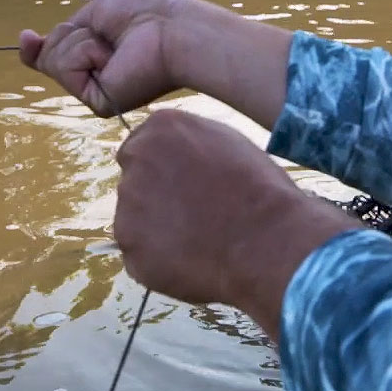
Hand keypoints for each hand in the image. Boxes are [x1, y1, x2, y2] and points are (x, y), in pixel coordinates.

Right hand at [18, 0, 187, 116]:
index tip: (26, 37)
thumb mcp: (97, 9)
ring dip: (81, 41)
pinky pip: (65, 68)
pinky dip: (84, 53)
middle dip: (70, 34)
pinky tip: (110, 57)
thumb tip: (28, 41)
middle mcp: (96, 73)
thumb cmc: (145, 11)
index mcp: (99, 51)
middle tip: (109, 33)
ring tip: (115, 46)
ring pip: (54, 59)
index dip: (37, 48)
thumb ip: (66, 29)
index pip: (57, 54)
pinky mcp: (98, 102)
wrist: (171, 30)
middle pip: (51, 54)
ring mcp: (96, 89)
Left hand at [113, 109, 361, 339]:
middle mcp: (135, 162)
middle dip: (154, 197)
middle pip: (133, 182)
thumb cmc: (258, 189)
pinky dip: (158, 261)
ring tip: (197, 241)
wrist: (265, 241)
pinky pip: (140, 256)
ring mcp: (127, 209)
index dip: (163, 170)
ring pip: (133, 221)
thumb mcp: (227, 142)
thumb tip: (174, 156)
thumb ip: (187, 143)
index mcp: (159, 129)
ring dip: (155, 230)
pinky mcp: (130, 251)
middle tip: (192, 215)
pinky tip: (191, 261)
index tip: (184, 186)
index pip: (141, 147)